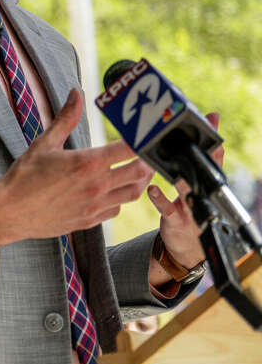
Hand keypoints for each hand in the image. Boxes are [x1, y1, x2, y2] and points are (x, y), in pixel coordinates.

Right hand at [0, 89, 153, 257]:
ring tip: (136, 171)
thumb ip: (66, 118)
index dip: (142, 141)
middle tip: (148, 154)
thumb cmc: (24, 176)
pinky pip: (115, 210)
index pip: (129, 149)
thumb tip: (76, 94)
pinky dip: (119, 199)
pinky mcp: (90, 221)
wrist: (9, 211)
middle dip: (149, 162)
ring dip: (139, 181)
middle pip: (140, 173)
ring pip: (133, 193)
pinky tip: (112, 191)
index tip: (144, 135)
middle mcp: (97, 185)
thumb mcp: (44, 143)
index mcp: (87, 163)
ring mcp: (95, 205)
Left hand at [148, 112, 221, 268]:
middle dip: (201, 153)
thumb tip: (181, 134)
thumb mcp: (190, 183)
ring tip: (174, 162)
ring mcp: (191, 208)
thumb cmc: (186, 207)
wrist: (186, 245)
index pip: (212, 155)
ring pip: (187, 188)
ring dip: (181, 176)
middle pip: (203, 169)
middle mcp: (201, 193)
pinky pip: (169, 209)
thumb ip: (187, 161)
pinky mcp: (177, 220)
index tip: (211, 117)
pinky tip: (152, 189)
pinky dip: (161, 199)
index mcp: (204, 181)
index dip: (212, 137)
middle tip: (195, 137)